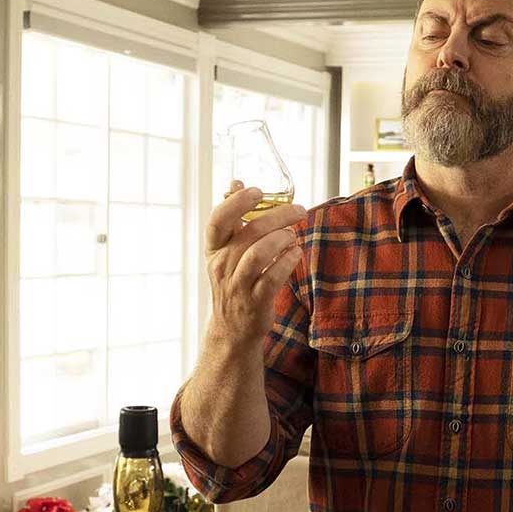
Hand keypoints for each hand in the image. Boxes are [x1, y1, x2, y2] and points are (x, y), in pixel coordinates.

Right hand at [203, 180, 306, 350]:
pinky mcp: (255, 302)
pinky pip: (272, 278)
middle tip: (298, 210)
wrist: (232, 328)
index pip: (217, 220)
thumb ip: (232, 218)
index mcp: (214, 249)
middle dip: (277, 216)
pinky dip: (288, 262)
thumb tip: (235, 182)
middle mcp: (222, 266)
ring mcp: (237, 285)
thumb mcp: (226, 250)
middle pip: (248, 233)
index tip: (256, 191)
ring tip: (294, 234)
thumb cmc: (234, 281)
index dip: (235, 203)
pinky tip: (296, 252)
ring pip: (258, 254)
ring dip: (282, 239)